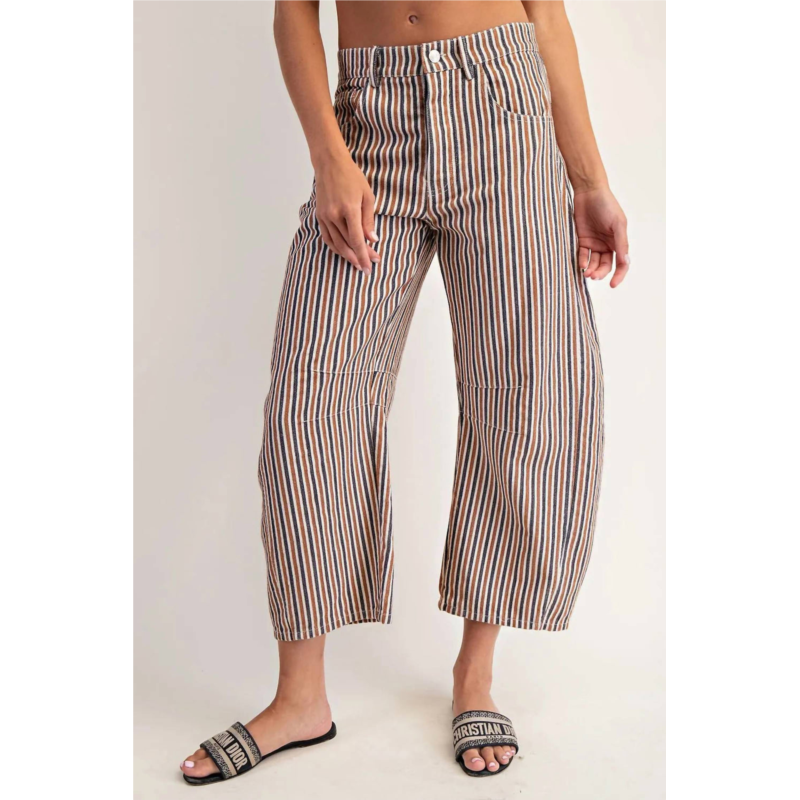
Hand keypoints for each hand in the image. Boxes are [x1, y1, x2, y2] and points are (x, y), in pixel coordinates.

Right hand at [315, 152, 379, 274]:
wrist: (330, 164)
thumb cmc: (352, 177)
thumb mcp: (367, 196)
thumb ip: (369, 220)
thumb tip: (372, 239)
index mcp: (349, 209)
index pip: (357, 239)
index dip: (364, 254)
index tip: (372, 264)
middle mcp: (335, 215)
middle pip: (348, 244)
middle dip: (359, 257)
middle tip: (368, 267)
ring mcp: (325, 216)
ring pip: (336, 243)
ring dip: (348, 256)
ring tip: (358, 264)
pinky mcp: (319, 216)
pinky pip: (327, 237)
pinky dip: (336, 248)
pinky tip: (344, 253)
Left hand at [573, 187, 629, 287]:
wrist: (588, 192)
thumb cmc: (606, 205)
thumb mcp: (617, 224)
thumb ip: (621, 243)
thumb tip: (625, 261)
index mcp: (618, 241)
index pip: (621, 263)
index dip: (619, 275)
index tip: (613, 285)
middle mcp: (607, 244)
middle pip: (605, 265)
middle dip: (600, 273)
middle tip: (593, 276)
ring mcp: (594, 243)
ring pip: (593, 262)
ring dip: (590, 269)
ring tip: (586, 272)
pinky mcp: (582, 240)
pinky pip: (582, 255)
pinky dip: (581, 261)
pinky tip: (581, 264)